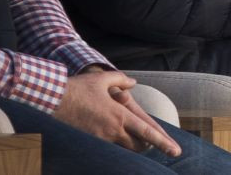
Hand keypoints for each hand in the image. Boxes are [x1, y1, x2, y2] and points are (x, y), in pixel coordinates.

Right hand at [53, 69, 180, 156]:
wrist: (54, 100)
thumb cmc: (78, 88)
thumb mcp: (102, 79)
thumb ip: (121, 79)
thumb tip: (133, 82)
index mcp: (120, 115)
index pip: (147, 132)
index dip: (163, 142)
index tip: (175, 151)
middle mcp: (113, 130)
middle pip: (138, 146)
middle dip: (147, 146)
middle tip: (151, 144)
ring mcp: (101, 140)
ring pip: (123, 150)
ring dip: (130, 146)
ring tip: (132, 140)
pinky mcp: (90, 144)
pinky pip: (107, 150)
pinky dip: (113, 147)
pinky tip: (111, 140)